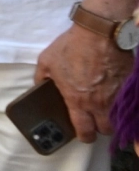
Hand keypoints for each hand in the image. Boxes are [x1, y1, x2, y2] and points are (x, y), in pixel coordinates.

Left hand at [36, 23, 130, 142]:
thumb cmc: (70, 47)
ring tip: (108, 109)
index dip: (84, 136)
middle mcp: (99, 103)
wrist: (99, 33)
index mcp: (77, 100)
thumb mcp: (46, 61)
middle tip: (97, 119)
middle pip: (106, 129)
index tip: (84, 134)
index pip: (84, 130)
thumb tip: (40, 85)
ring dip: (114, 117)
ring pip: (120, 118)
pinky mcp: (129, 87)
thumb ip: (41, 77)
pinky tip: (119, 97)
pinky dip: (125, 104)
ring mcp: (117, 96)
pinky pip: (129, 103)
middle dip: (101, 128)